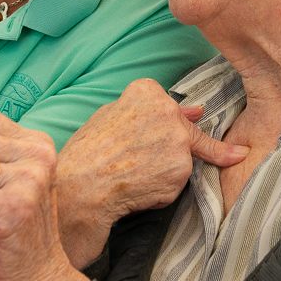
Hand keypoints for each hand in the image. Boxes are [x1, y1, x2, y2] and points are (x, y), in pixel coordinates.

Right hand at [54, 79, 246, 265]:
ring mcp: (179, 141)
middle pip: (180, 130)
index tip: (141, 137)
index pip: (167, 106)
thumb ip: (152, 111)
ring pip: (181, 156)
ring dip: (164, 167)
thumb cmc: (89, 152)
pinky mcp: (182, 169)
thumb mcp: (111, 117)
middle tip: (136, 158)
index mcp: (148, 92)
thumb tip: (198, 112)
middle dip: (165, 145)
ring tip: (133, 173)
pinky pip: (177, 179)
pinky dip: (164, 186)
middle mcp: (169, 111)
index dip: (154, 126)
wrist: (82, 187)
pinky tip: (141, 186)